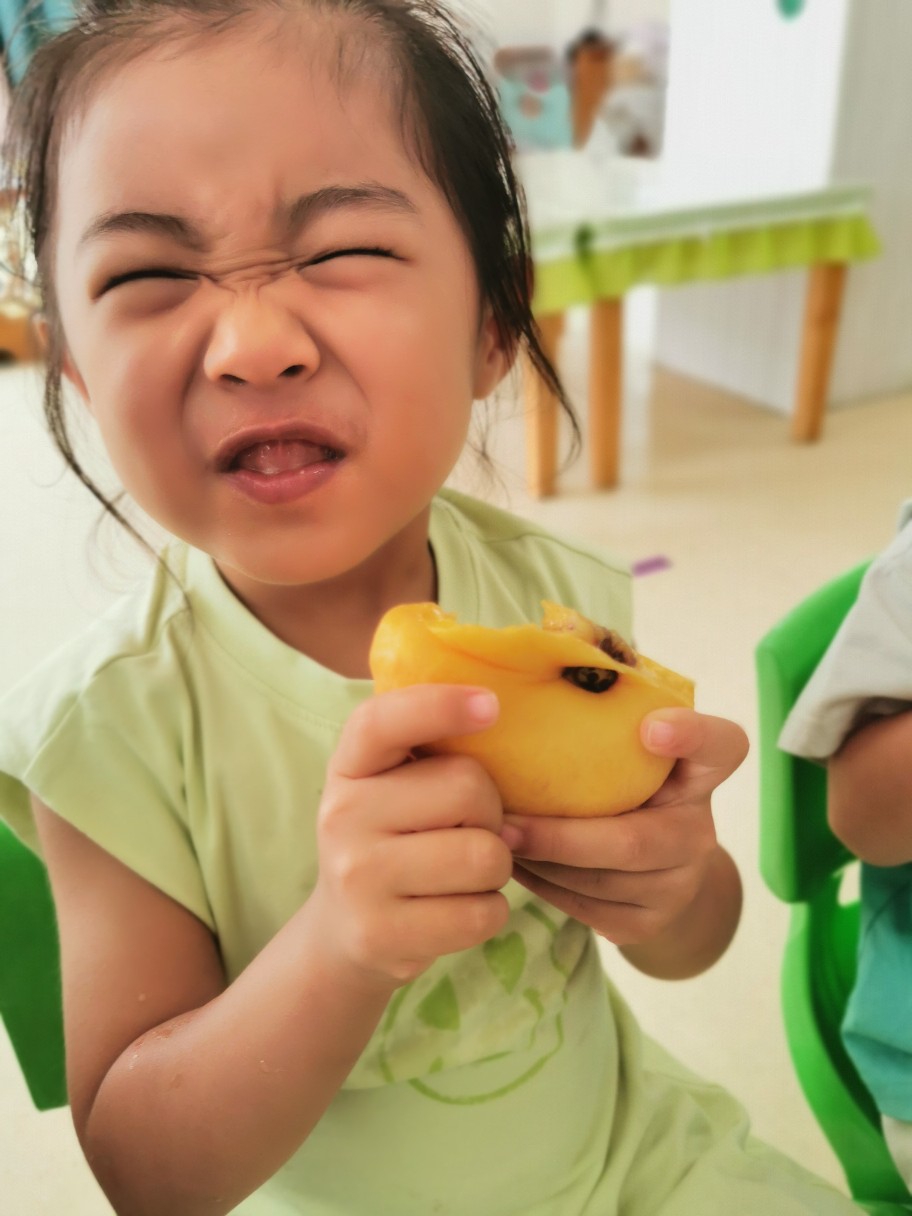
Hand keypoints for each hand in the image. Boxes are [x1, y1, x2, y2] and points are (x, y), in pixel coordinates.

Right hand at [309, 685, 512, 990]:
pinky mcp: (381, 934)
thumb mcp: (394, 786)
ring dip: (496, 865)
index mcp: (349, 767)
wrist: (342, 931)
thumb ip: (435, 754)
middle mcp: (342, 816)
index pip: (381, 722)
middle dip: (491, 811)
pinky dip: (490, 910)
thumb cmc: (392, 840)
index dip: (438, 705)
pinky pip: (483, 913)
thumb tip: (517, 756)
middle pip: (467, 788)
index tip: (490, 704)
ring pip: (484, 855)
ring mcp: (356, 878)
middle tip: (468, 829)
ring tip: (465, 871)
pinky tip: (459, 908)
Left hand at [504, 709, 747, 967]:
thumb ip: (604, 718)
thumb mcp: (625, 750)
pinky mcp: (647, 923)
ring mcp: (677, 885)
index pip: (722, 747)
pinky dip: (541, 884)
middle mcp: (698, 831)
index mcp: (700, 774)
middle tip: (503, 822)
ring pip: (600, 882)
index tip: (652, 728)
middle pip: (635, 841)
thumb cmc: (624, 785)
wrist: (656, 871)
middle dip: (562, 837)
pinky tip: (511, 861)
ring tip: (491, 839)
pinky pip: (585, 907)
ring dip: (538, 862)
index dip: (692, 736)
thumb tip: (531, 668)